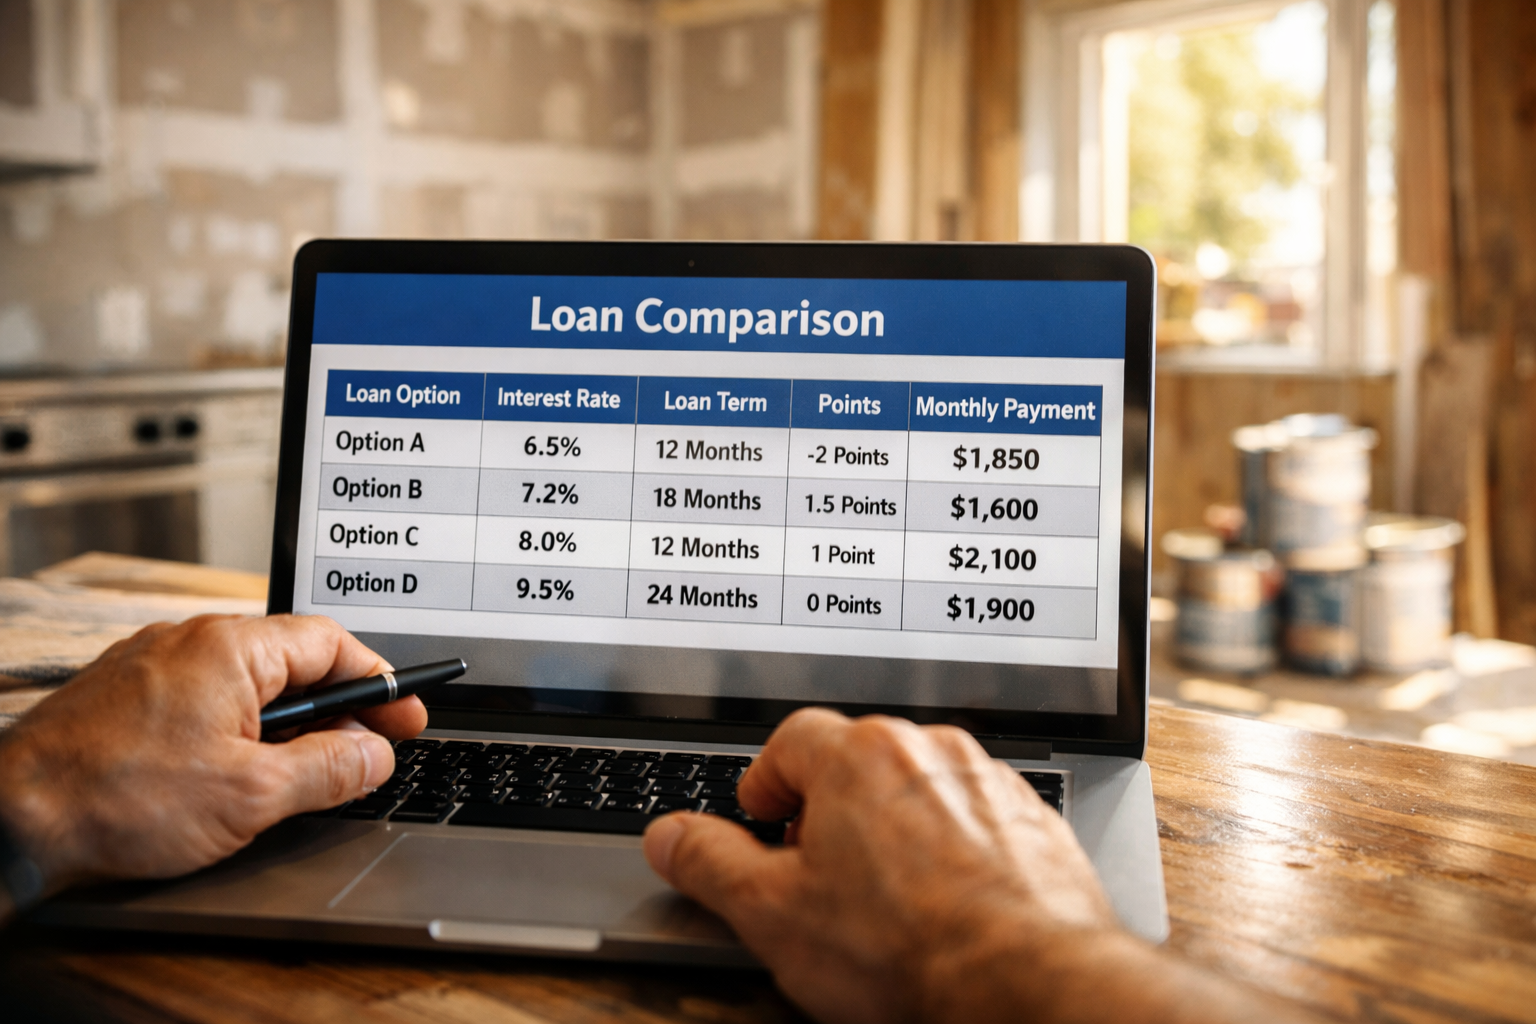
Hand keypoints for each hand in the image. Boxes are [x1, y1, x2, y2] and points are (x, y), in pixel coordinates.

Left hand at [0, 614, 424, 895]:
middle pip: (292, 661)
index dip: (378, 683)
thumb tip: (375, 754)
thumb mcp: (252, 794)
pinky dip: (240, 728)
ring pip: (248, 683)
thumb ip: (329, 769)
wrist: (12, 817)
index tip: (406, 715)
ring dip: (289, 721)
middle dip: (339, 707)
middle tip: (371, 748)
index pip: (332, 644)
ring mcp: (152, 666)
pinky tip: (240, 771)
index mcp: (231, 647)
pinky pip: (205, 699)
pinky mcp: (125, 697)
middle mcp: (190, 641)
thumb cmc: (118, 799)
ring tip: (307, 770)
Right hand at [643, 709, 1318, 1023]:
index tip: (761, 820)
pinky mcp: (1033, 820)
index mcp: (858, 757)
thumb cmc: (907, 949)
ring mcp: (987, 782)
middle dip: (829, 807)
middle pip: (858, 760)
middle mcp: (927, 751)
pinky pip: (976, 817)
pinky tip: (944, 904)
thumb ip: (711, 864)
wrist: (1025, 982)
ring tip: (884, 895)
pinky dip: (955, 848)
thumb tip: (672, 838)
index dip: (766, 784)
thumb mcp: (772, 915)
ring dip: (896, 825)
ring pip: (921, 787)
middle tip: (816, 869)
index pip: (789, 740)